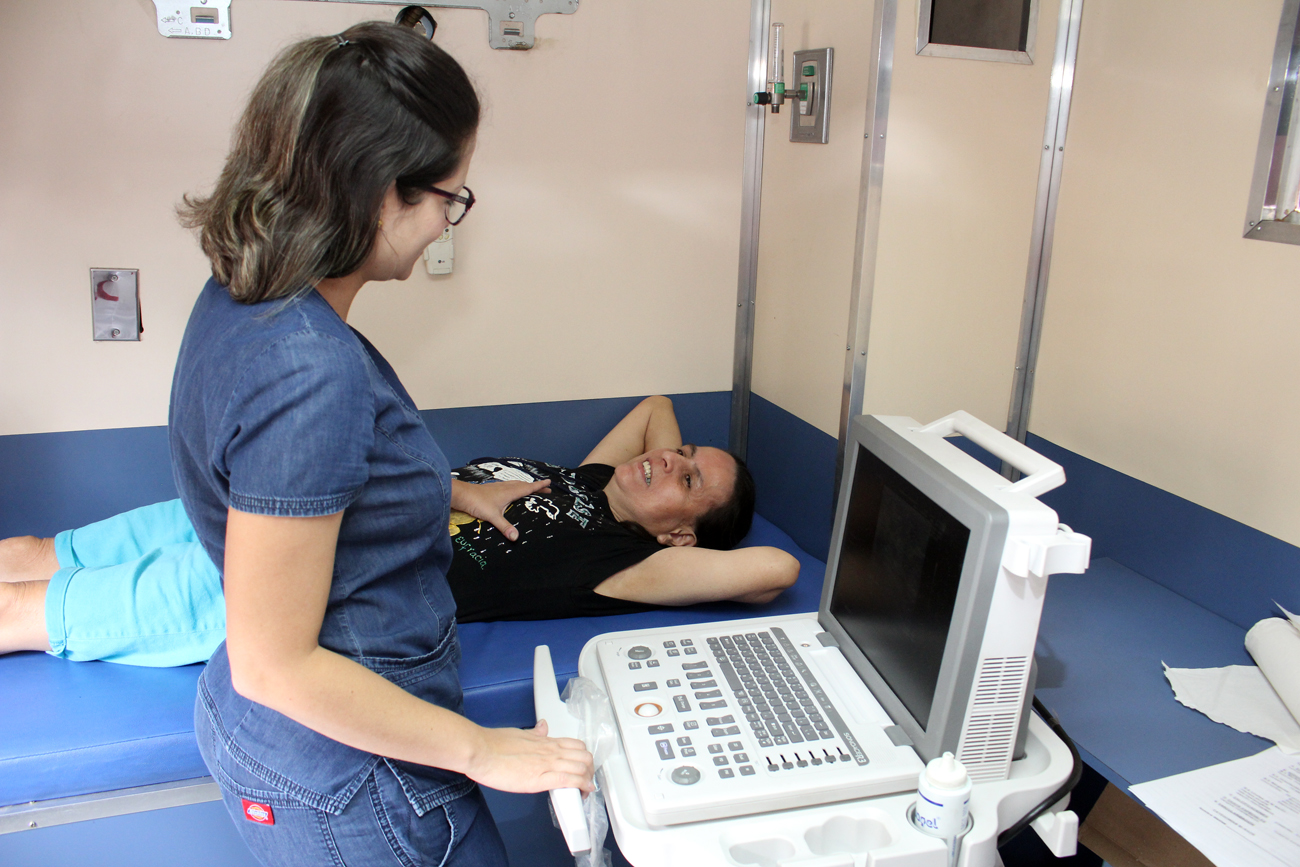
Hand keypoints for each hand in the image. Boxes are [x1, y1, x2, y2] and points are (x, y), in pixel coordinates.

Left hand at [450, 479, 550, 540]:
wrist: (461, 494)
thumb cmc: (478, 503)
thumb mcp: (493, 516)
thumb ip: (504, 526)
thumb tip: (515, 537)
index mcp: (509, 492)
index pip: (528, 488)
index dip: (539, 485)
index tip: (549, 482)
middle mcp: (505, 487)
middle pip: (523, 485)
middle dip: (535, 487)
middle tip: (545, 489)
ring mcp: (497, 487)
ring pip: (515, 484)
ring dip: (524, 485)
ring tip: (530, 489)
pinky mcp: (491, 489)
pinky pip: (507, 486)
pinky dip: (514, 487)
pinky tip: (509, 491)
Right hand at [464, 720, 594, 793]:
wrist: (481, 751)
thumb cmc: (494, 744)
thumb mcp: (520, 733)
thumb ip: (535, 733)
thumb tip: (543, 727)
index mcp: (545, 741)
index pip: (577, 746)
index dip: (584, 758)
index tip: (583, 768)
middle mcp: (550, 751)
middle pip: (584, 757)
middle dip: (590, 770)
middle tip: (586, 780)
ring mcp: (547, 764)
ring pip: (581, 768)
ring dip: (588, 780)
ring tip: (584, 790)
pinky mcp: (540, 778)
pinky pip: (569, 780)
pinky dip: (581, 787)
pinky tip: (582, 792)